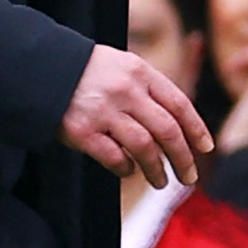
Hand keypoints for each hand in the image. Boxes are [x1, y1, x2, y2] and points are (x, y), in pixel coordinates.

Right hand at [62, 44, 213, 186]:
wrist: (42, 69)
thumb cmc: (86, 71)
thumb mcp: (121, 66)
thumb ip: (148, 88)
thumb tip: (177, 124)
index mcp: (139, 72)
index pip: (178, 103)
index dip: (196, 129)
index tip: (205, 148)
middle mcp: (125, 91)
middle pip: (167, 130)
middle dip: (183, 158)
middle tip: (189, 177)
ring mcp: (104, 112)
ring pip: (145, 147)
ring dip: (157, 170)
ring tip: (160, 182)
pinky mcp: (83, 132)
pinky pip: (115, 157)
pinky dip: (126, 168)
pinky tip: (128, 170)